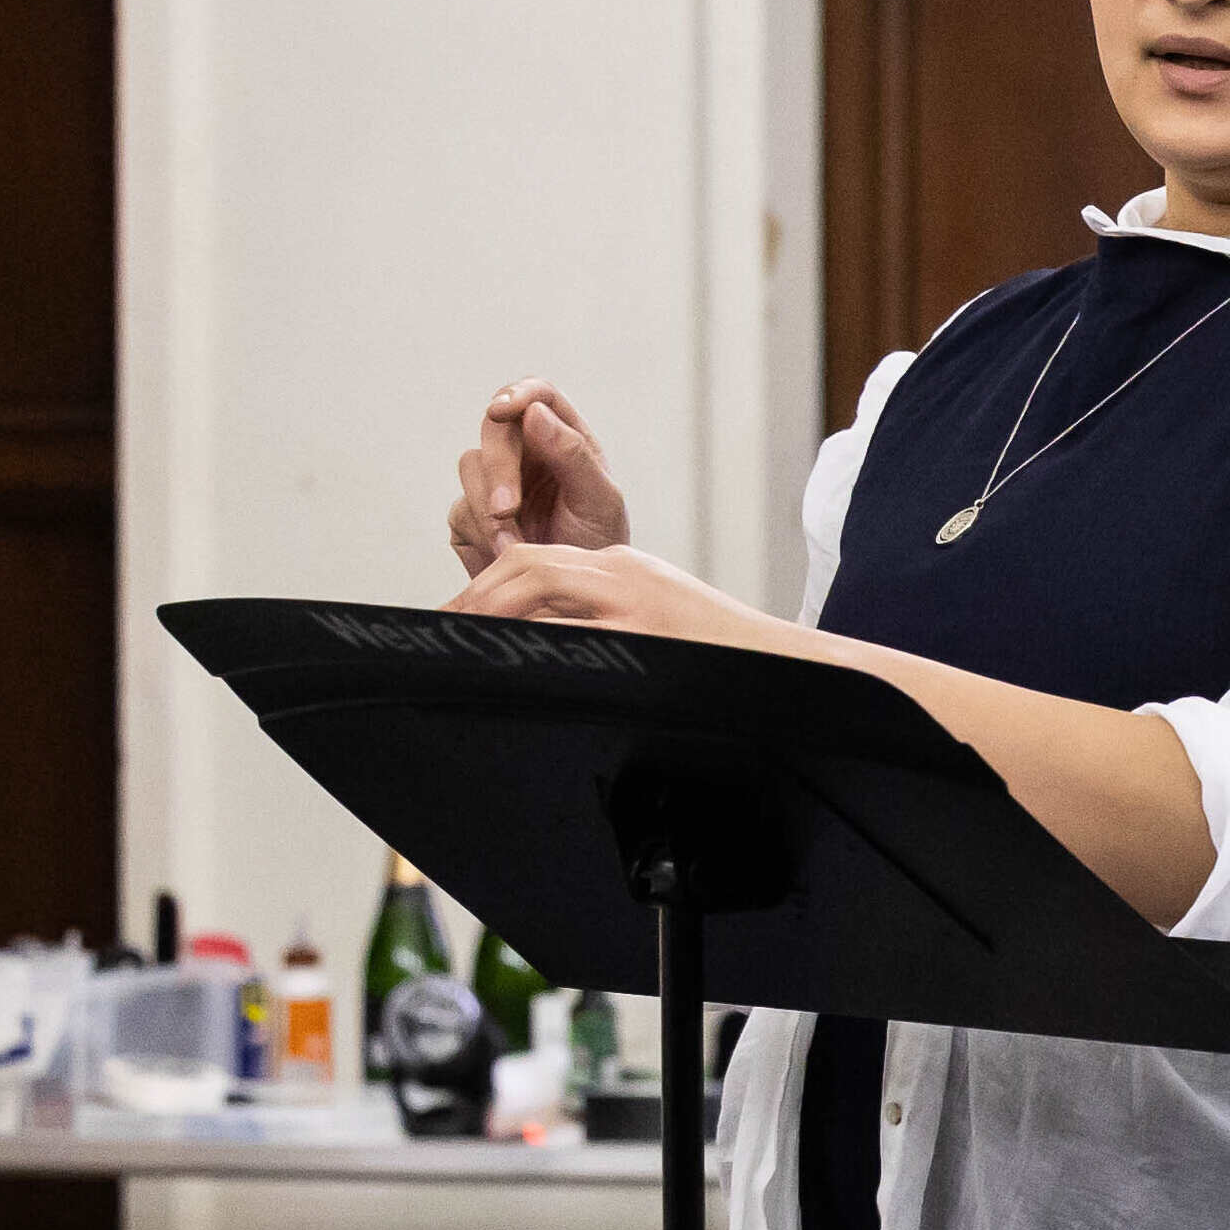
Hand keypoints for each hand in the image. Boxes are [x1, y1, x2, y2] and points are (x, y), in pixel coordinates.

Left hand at [446, 540, 798, 656]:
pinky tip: (505, 664)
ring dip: (488, 615)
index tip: (451, 620)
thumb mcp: (659, 621)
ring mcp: (636, 604)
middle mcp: (625, 576)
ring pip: (538, 587)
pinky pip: (567, 634)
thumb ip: (604, 619)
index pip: (534, 561)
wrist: (792, 668)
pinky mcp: (646, 635)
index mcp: (624, 568)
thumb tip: (541, 646)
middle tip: (438, 635)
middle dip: (472, 599)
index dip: (482, 587)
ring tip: (456, 649)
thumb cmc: (722, 658)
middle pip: (525, 566)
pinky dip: (527, 644)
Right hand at [447, 381, 633, 573]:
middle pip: (493, 430)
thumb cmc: (599, 544)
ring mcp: (496, 482)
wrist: (575, 598)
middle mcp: (527, 453)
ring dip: (491, 511)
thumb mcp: (600, 500)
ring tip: (519, 544)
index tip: (503, 409)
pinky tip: (506, 553)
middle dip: (499, 469)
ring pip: (470, 468)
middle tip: (508, 509)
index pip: (536, 395)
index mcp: (563, 440)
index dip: (516, 393)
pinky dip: (482, 535)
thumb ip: (572, 454)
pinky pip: (462, 511)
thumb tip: (536, 412)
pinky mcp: (472, 514)